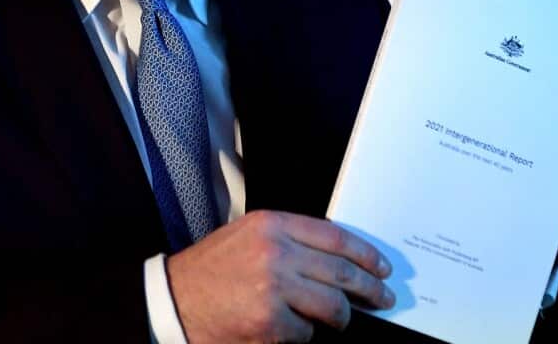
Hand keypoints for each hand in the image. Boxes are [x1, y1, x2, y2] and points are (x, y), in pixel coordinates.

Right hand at [166, 210, 395, 343]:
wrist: (173, 300)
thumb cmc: (212, 270)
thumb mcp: (249, 236)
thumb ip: (290, 240)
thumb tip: (338, 260)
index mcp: (273, 224)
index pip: (336, 237)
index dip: (367, 254)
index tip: (382, 267)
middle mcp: (276, 252)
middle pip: (342, 272)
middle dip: (370, 289)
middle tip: (384, 298)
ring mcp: (273, 288)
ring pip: (332, 305)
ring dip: (340, 316)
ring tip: (340, 319)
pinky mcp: (269, 322)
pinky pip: (306, 333)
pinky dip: (303, 334)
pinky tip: (291, 329)